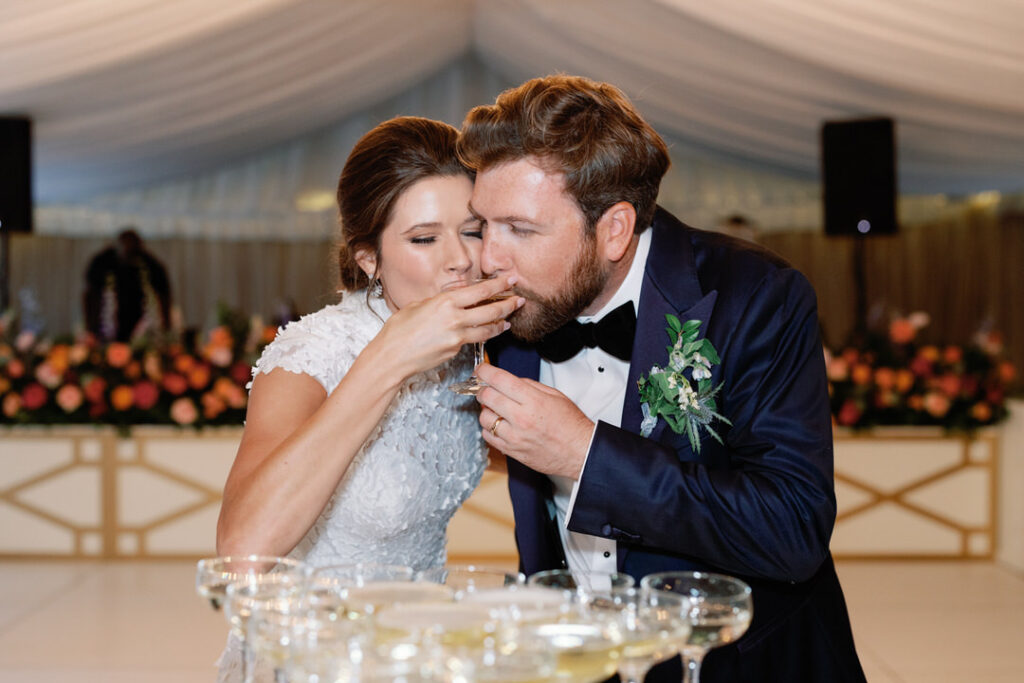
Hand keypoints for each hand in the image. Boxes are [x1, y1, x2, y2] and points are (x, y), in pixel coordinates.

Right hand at [372, 276, 523, 377]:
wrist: (391, 357)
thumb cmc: (399, 330)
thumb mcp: (418, 305)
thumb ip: (440, 301)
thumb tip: (453, 299)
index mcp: (445, 302)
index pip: (481, 291)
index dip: (499, 285)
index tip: (511, 278)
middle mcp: (455, 319)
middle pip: (492, 311)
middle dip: (509, 305)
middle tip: (519, 300)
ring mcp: (457, 337)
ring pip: (488, 330)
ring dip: (501, 324)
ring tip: (508, 320)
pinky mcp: (455, 351)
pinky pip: (472, 340)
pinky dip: (481, 335)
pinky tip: (484, 332)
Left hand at [474, 363, 593, 479]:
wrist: (580, 452)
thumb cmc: (571, 425)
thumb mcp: (555, 395)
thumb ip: (530, 385)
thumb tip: (509, 381)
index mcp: (533, 401)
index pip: (500, 380)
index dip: (485, 371)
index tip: (481, 369)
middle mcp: (521, 418)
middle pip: (487, 397)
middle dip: (482, 389)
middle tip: (486, 388)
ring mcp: (514, 436)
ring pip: (484, 417)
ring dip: (486, 410)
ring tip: (497, 409)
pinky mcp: (512, 451)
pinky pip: (489, 436)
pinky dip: (490, 428)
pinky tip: (500, 425)